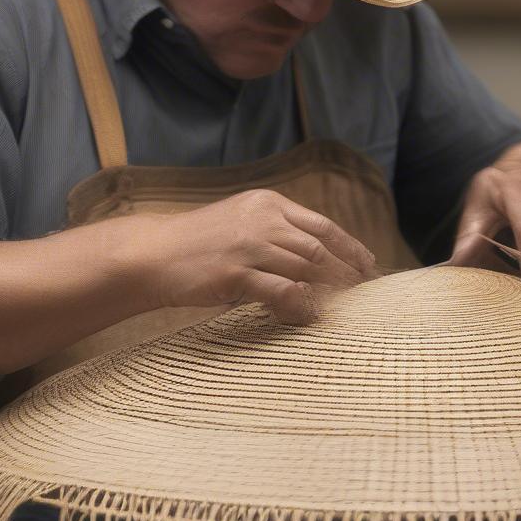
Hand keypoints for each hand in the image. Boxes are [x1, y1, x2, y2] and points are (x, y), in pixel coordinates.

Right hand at [138, 189, 379, 324]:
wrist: (153, 253)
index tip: (367, 266)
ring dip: (329, 290)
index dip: (350, 247)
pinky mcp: (236, 273)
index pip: (322, 225)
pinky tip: (308, 315)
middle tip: (363, 293)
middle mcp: (263, 220)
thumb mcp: (240, 221)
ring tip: (343, 308)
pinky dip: (300, 305)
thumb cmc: (198, 243)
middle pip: (320, 248)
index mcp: (268, 204)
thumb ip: (275, 231)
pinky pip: (281, 291)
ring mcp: (249, 246)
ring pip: (306, 268)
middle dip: (346, 272)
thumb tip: (316, 257)